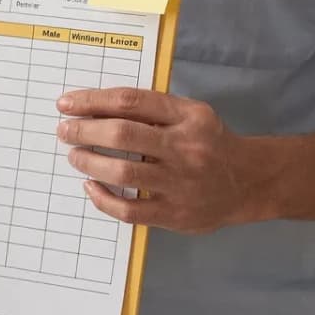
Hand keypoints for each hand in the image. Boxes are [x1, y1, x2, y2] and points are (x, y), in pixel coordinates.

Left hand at [55, 88, 277, 233]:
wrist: (250, 182)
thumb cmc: (210, 143)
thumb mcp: (192, 114)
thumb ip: (153, 109)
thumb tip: (97, 106)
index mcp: (189, 117)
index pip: (132, 101)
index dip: (93, 101)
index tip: (67, 103)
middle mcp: (185, 148)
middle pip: (123, 133)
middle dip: (85, 130)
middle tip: (65, 130)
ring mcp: (180, 183)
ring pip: (123, 171)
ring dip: (90, 161)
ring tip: (75, 155)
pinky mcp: (174, 214)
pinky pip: (129, 210)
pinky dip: (103, 198)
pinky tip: (91, 186)